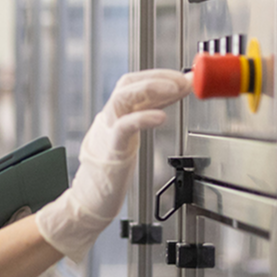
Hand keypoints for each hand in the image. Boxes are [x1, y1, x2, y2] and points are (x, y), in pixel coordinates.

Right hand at [35, 69, 190, 260]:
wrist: (89, 200)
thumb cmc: (112, 171)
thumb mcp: (133, 135)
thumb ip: (151, 112)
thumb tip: (175, 93)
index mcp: (115, 114)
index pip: (134, 83)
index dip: (160, 75)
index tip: (186, 76)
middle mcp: (110, 119)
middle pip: (127, 84)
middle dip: (158, 77)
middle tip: (185, 80)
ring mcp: (108, 132)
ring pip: (122, 98)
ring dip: (150, 88)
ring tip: (175, 88)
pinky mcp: (110, 151)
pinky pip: (124, 127)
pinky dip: (143, 118)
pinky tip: (161, 117)